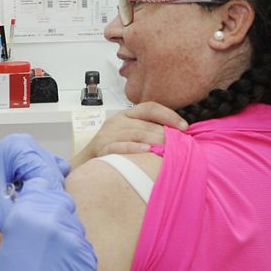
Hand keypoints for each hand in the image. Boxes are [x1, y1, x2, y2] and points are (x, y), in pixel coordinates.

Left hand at [0, 134, 68, 228]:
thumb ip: (17, 217)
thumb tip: (36, 229)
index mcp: (20, 147)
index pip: (49, 173)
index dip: (48, 196)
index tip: (45, 214)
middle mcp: (26, 146)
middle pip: (52, 175)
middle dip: (46, 195)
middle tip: (40, 214)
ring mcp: (25, 154)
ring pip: (48, 178)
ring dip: (43, 194)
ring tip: (32, 209)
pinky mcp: (22, 165)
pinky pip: (40, 179)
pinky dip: (38, 192)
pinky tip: (29, 203)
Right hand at [70, 102, 187, 168]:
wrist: (86, 163)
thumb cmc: (112, 150)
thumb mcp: (130, 135)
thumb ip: (149, 131)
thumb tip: (179, 135)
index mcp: (126, 115)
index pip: (150, 107)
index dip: (169, 115)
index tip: (185, 127)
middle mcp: (117, 121)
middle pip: (145, 123)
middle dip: (165, 134)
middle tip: (180, 144)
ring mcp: (108, 134)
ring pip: (135, 133)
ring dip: (154, 141)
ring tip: (167, 149)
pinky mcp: (101, 148)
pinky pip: (119, 146)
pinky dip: (133, 148)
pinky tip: (146, 152)